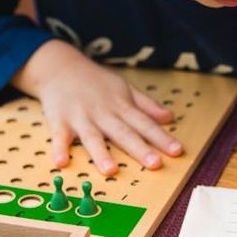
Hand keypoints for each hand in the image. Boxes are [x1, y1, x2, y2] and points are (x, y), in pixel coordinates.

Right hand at [14, 40, 182, 174]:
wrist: (60, 66)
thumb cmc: (95, 81)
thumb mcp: (124, 87)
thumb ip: (146, 105)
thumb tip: (169, 118)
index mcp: (121, 106)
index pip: (145, 124)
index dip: (162, 138)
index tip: (178, 151)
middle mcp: (103, 113)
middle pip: (123, 133)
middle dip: (139, 149)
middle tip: (155, 164)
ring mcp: (80, 117)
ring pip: (92, 137)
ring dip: (101, 153)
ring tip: (111, 170)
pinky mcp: (59, 121)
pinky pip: (59, 137)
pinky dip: (59, 149)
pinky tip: (62, 162)